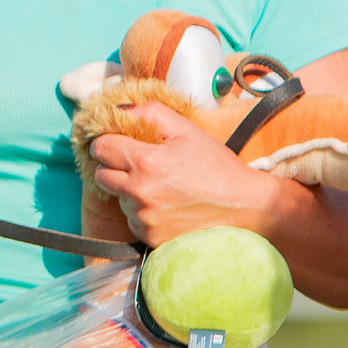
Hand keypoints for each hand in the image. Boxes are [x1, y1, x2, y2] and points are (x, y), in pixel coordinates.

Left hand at [90, 101, 291, 245]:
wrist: (246, 208)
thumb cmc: (218, 167)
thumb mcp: (188, 131)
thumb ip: (150, 113)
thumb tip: (120, 109)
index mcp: (146, 163)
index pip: (100, 148)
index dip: (107, 142)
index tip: (118, 142)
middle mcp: (140, 193)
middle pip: (101, 175)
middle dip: (113, 166)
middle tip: (138, 163)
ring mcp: (144, 219)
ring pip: (117, 198)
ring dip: (129, 190)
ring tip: (161, 186)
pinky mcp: (150, 238)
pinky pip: (132, 220)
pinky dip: (142, 211)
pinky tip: (166, 205)